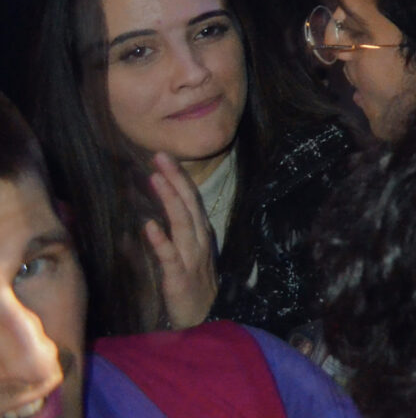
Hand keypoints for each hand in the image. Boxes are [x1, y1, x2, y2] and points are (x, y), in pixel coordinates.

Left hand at [143, 152, 217, 328]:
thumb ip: (178, 235)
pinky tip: (149, 225)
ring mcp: (191, 258)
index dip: (179, 178)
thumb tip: (158, 215)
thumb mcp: (189, 255)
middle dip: (175, 179)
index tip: (164, 157)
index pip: (191, 200)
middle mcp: (198, 241)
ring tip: (155, 178)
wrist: (205, 319)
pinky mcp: (179, 277)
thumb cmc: (193, 286)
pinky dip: (160, 240)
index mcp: (200, 234)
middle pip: (188, 204)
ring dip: (169, 200)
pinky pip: (169, 256)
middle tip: (159, 156)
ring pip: (182, 223)